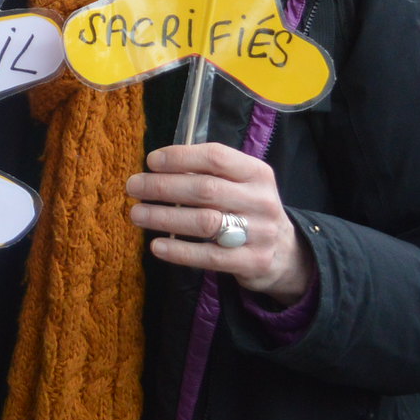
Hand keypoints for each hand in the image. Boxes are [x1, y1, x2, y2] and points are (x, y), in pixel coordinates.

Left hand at [126, 143, 315, 304]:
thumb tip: (157, 167)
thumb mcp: (241, 184)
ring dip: (164, 217)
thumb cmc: (247, 209)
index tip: (150, 161)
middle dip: (163, 186)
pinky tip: (156, 246)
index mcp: (257, 173)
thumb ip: (208, 173)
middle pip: (205, 189)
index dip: (180, 157)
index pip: (216, 157)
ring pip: (204, 222)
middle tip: (133, 187)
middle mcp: (261, 200)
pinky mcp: (253, 262)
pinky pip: (209, 256)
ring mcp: (260, 233)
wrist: (285, 252)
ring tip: (136, 214)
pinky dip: (179, 251)